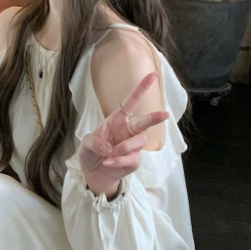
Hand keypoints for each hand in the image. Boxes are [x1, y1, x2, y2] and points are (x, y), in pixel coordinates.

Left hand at [77, 72, 168, 197]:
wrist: (93, 174)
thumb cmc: (91, 153)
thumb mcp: (86, 143)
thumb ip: (95, 142)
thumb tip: (110, 147)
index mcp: (118, 120)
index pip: (131, 102)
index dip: (141, 89)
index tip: (152, 75)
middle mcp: (128, 130)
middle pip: (144, 122)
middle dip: (154, 118)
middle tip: (164, 114)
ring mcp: (133, 146)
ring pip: (139, 141)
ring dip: (123, 148)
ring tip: (109, 155)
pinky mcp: (135, 160)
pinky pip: (131, 158)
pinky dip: (118, 161)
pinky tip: (108, 163)